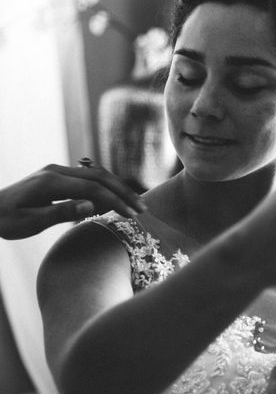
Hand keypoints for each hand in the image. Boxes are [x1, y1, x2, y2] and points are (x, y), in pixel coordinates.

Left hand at [0, 163, 146, 239]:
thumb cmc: (5, 220)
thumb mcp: (30, 222)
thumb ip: (61, 212)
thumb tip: (92, 206)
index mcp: (51, 181)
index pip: (93, 188)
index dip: (115, 200)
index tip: (132, 215)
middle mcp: (57, 171)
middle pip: (100, 177)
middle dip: (124, 192)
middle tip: (143, 208)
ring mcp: (58, 172)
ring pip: (97, 176)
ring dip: (118, 189)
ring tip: (135, 204)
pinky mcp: (58, 178)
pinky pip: (88, 180)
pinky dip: (105, 189)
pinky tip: (115, 202)